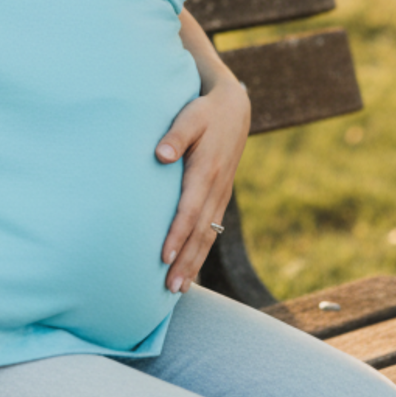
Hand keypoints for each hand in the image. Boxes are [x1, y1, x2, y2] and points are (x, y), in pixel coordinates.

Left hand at [155, 76, 250, 293]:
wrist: (234, 108)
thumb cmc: (204, 111)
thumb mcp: (190, 115)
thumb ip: (175, 134)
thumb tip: (161, 155)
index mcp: (206, 170)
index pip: (189, 209)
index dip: (177, 234)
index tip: (163, 256)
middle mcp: (216, 188)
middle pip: (200, 232)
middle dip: (186, 261)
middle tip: (170, 288)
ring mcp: (221, 195)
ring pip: (208, 235)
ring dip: (194, 263)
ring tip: (178, 289)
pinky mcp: (220, 197)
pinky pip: (212, 230)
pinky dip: (201, 252)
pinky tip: (191, 269)